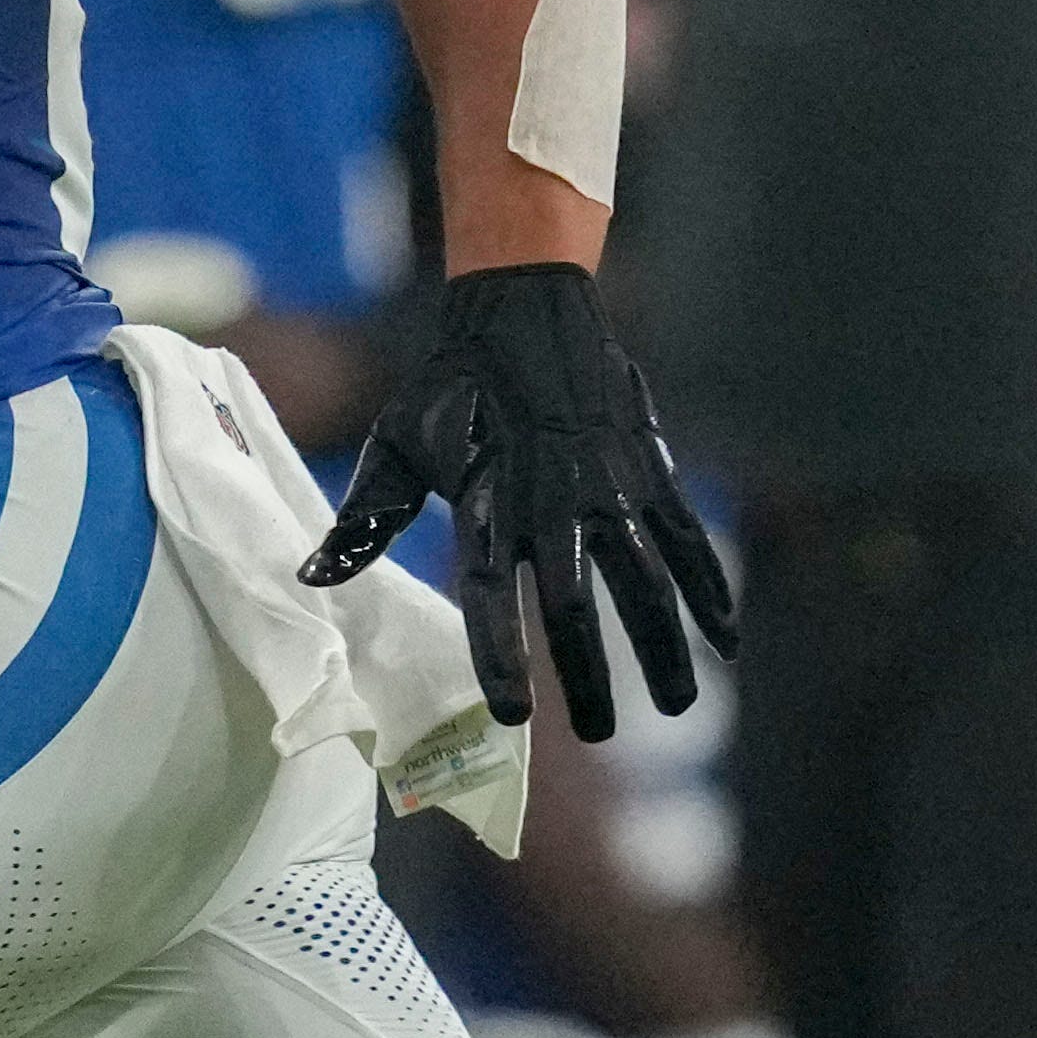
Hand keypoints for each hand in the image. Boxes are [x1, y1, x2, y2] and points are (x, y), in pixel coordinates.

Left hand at [302, 261, 737, 737]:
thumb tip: (311, 579)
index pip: (492, 592)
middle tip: (597, 734)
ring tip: (674, 704)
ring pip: (645, 582)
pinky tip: (725, 639)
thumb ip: (364, 520)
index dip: (501, 651)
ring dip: (663, 648)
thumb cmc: (453, 382)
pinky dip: (709, 589)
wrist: (526, 303)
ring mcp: (609, 486)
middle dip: (590, 676)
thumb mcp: (396, 442)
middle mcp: (553, 499)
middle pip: (577, 606)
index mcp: (487, 500)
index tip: (511, 710)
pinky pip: (686, 539)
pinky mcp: (649, 469)